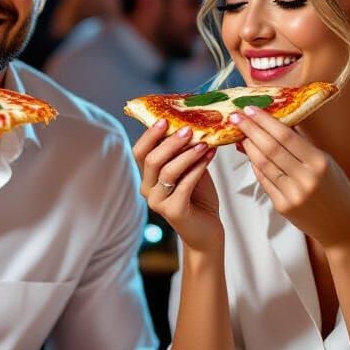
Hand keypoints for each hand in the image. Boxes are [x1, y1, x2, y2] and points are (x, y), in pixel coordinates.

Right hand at [131, 121, 220, 252]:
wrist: (207, 229)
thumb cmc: (199, 197)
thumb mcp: (189, 169)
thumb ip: (184, 152)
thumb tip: (190, 123)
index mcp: (148, 177)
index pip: (140, 152)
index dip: (149, 135)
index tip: (165, 119)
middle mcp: (148, 190)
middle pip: (151, 160)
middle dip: (170, 142)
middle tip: (188, 129)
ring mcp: (158, 202)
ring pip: (167, 172)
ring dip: (187, 154)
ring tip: (204, 143)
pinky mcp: (174, 212)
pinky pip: (184, 185)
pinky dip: (197, 168)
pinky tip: (209, 156)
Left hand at [229, 106, 349, 248]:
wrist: (342, 226)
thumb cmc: (337, 191)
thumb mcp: (327, 162)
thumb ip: (303, 144)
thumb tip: (279, 122)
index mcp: (319, 163)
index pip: (285, 136)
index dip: (265, 121)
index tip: (251, 109)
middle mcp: (305, 179)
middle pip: (270, 148)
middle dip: (250, 129)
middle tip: (237, 116)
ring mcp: (291, 194)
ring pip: (262, 164)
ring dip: (248, 146)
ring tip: (240, 133)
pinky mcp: (282, 206)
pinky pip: (263, 180)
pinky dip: (255, 165)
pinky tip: (250, 153)